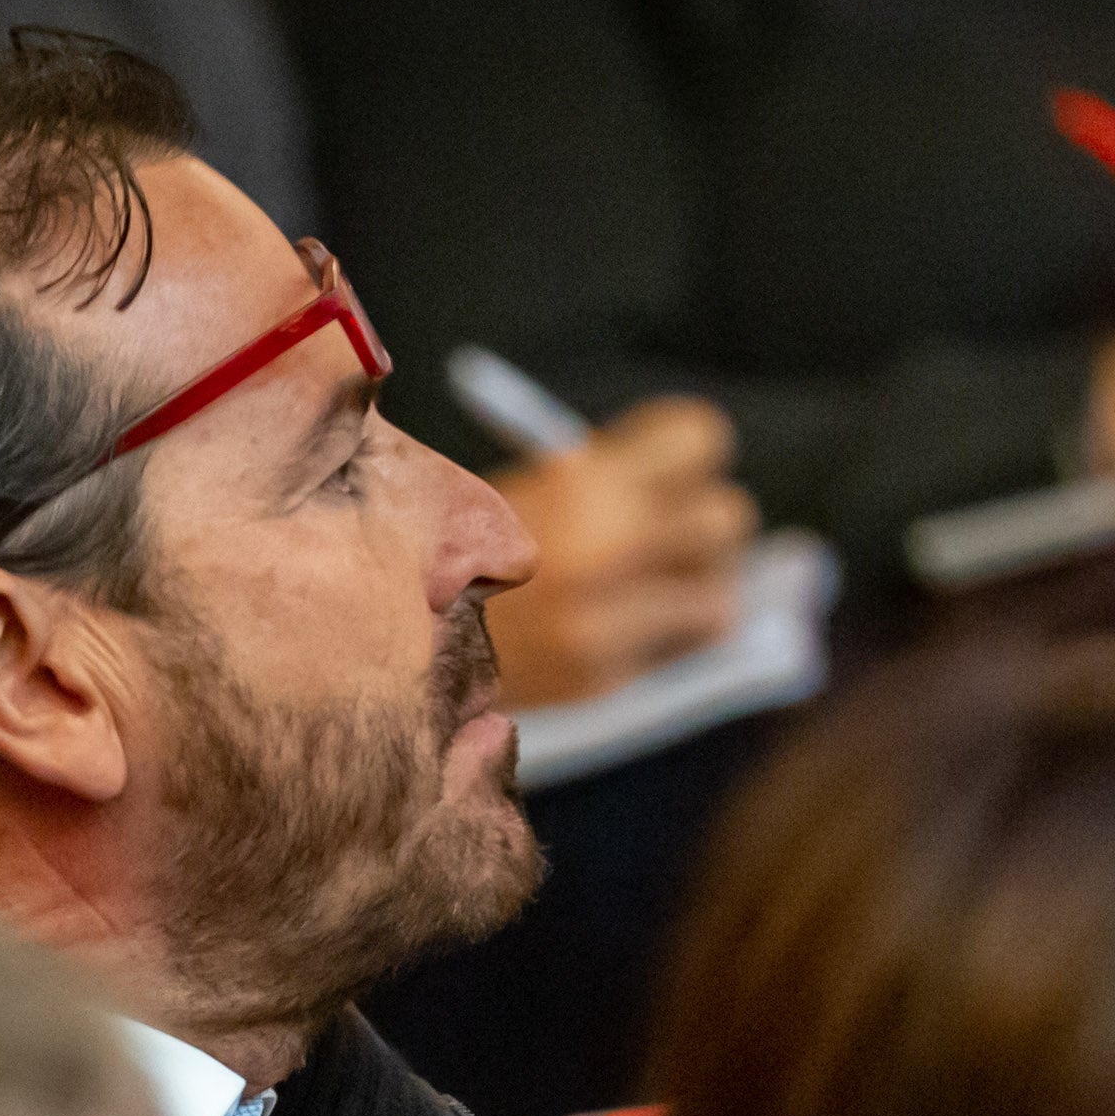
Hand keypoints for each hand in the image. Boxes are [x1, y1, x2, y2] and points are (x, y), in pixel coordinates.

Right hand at [484, 397, 760, 709]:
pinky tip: (630, 626)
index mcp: (580, 481)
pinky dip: (670, 637)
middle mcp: (605, 548)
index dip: (689, 453)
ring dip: (698, 590)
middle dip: (706, 528)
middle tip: (670, 537)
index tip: (666, 470)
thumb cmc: (453, 548)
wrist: (387, 639)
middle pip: (727, 518)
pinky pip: (685, 648)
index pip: (701, 437)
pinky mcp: (604, 678)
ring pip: (721, 596)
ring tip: (655, 588)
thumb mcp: (519, 486)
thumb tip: (682, 481)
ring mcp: (608, 621)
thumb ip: (597, 476)